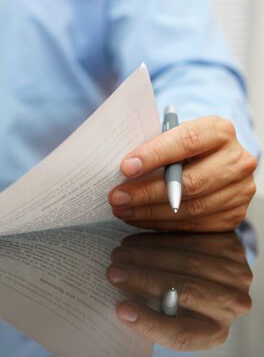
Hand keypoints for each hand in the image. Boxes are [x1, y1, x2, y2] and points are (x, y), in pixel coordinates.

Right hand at [106, 231, 252, 350]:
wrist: (210, 272)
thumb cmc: (179, 299)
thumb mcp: (169, 314)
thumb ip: (152, 312)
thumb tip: (119, 305)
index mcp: (212, 332)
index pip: (183, 334)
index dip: (150, 322)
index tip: (122, 309)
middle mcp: (230, 306)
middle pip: (186, 291)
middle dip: (143, 279)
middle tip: (113, 272)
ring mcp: (235, 276)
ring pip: (188, 262)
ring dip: (147, 256)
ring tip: (119, 254)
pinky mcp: (230, 248)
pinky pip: (190, 240)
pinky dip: (158, 240)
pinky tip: (135, 242)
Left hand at [109, 116, 257, 231]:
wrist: (213, 162)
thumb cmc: (183, 147)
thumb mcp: (172, 136)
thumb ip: (154, 146)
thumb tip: (123, 169)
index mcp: (219, 131)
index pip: (187, 141)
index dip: (155, 155)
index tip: (126, 167)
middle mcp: (237, 160)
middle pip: (190, 181)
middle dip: (147, 192)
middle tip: (117, 197)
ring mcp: (239, 189)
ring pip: (191, 207)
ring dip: (150, 211)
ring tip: (122, 210)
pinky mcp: (234, 214)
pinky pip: (194, 224)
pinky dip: (162, 223)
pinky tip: (139, 218)